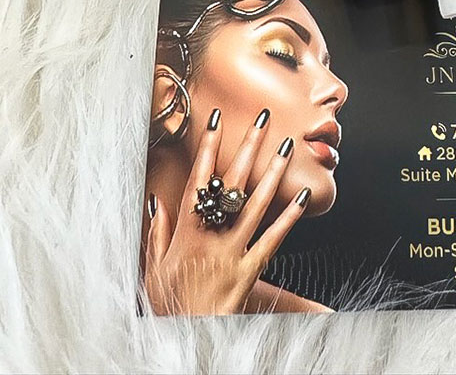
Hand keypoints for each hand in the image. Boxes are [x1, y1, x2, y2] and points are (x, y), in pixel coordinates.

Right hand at [144, 110, 309, 314]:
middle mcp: (211, 234)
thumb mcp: (152, 269)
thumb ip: (156, 234)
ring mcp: (233, 250)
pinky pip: (273, 238)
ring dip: (273, 171)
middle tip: (262, 117)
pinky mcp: (251, 268)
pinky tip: (303, 194)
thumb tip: (157, 202)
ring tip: (287, 145)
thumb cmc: (170, 304)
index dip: (207, 146)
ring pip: (256, 202)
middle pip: (232, 181)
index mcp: (186, 231)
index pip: (198, 178)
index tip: (216, 119)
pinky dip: (290, 216)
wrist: (187, 337)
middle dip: (248, 145)